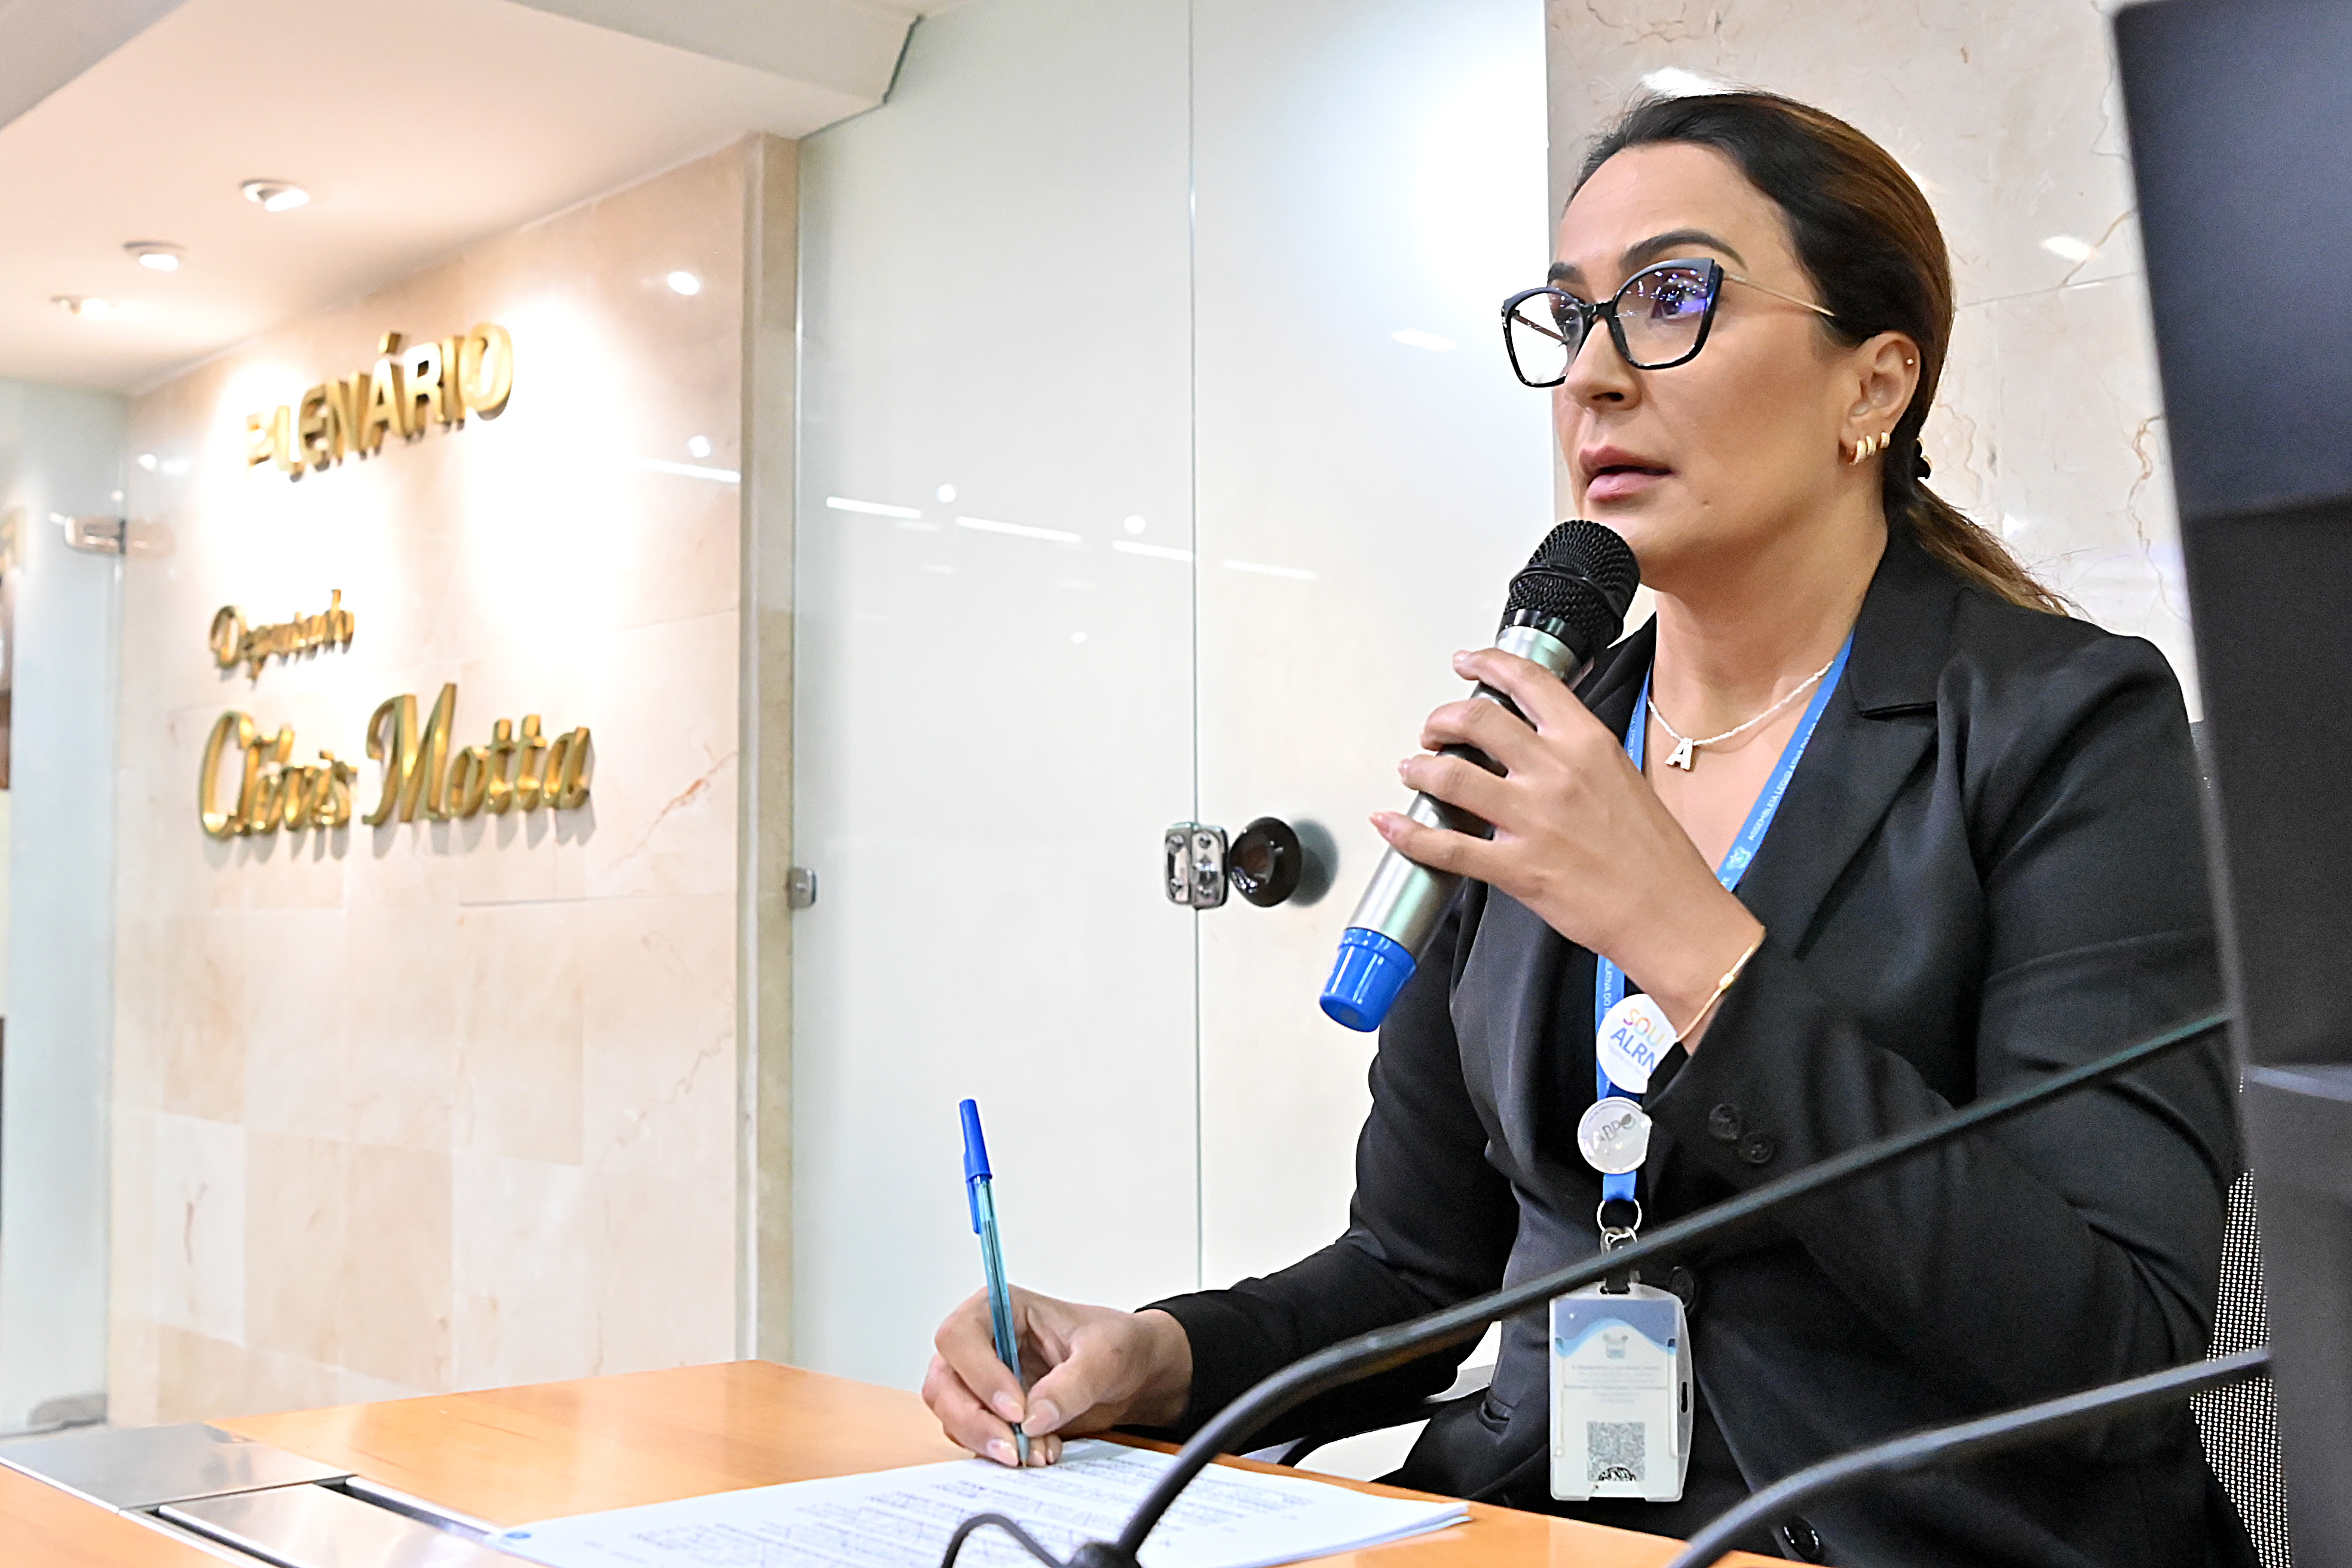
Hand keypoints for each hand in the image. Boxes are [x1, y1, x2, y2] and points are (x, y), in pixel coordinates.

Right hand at [923, 1288, 1192, 1466]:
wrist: (1130, 1374)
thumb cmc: (1115, 1344)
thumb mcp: (1105, 1355)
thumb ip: (1071, 1384)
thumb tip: (1033, 1419)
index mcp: (1000, 1308)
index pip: (959, 1336)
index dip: (979, 1374)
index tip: (1016, 1409)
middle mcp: (981, 1343)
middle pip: (943, 1382)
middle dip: (974, 1421)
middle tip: (1014, 1449)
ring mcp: (980, 1380)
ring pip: (951, 1414)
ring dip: (988, 1441)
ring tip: (1038, 1452)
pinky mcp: (989, 1412)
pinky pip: (974, 1437)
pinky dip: (1002, 1451)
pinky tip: (1041, 1450)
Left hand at [1375, 647, 1762, 1045]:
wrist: (1672, 913)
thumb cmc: (1654, 857)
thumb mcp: (1623, 779)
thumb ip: (1576, 755)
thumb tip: (1535, 742)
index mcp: (1587, 744)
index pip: (1528, 681)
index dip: (1487, 663)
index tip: (1467, 661)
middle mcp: (1557, 772)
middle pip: (1475, 719)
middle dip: (1441, 719)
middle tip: (1433, 731)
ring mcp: (1534, 820)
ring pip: (1450, 775)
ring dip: (1418, 768)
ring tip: (1413, 770)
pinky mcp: (1517, 867)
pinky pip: (1445, 846)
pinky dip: (1408, 833)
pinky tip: (1391, 824)